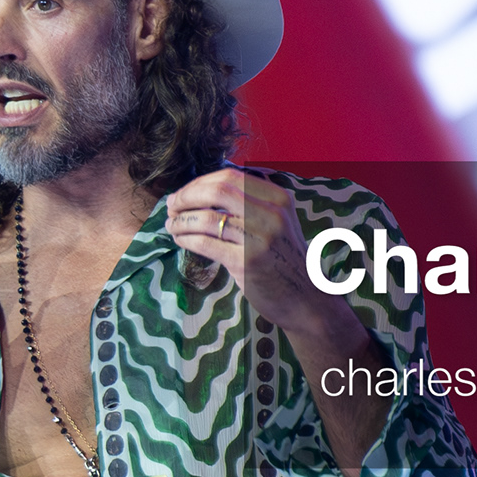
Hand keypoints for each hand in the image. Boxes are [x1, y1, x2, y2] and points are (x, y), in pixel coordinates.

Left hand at [166, 167, 325, 326]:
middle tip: (171, 206)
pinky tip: (180, 240)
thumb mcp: (276, 224)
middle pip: (217, 191)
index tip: (183, 194)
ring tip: (171, 225)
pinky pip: (206, 243)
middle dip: (186, 196)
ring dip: (181, 220)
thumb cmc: (283, 261)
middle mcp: (272, 213)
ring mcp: (261, 238)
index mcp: (278, 198)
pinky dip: (187, 238)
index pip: (230, 177)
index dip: (199, 183)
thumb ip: (248, 205)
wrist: (306, 299)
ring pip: (208, 218)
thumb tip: (200, 192)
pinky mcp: (247, 262)